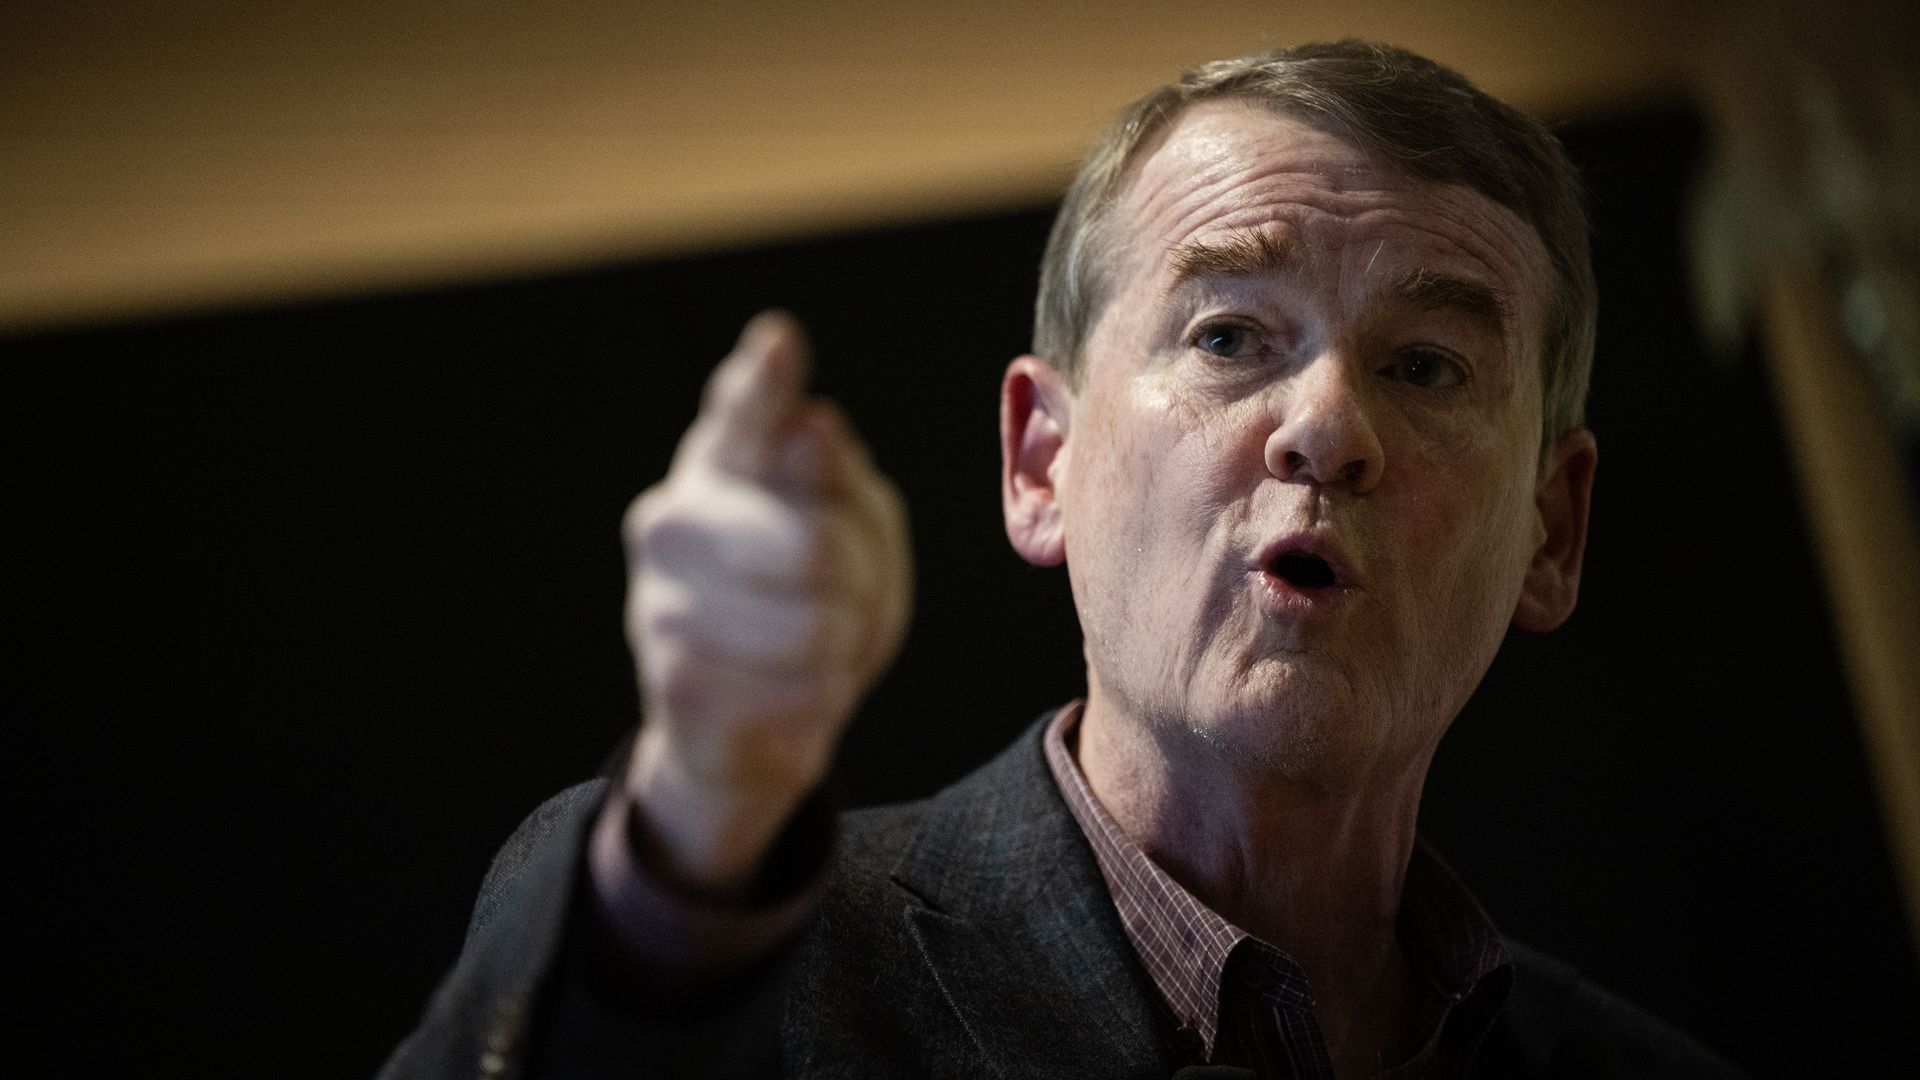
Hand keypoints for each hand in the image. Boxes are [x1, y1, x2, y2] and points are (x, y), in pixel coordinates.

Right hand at [619, 312, 911, 896]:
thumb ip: (835, 476)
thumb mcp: (854, 528)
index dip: (762, 384)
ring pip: (813, 627)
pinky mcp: (672, 681)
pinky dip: (822, 697)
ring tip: (818, 647)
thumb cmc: (812, 600)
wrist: (755, 720)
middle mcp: (674, 518)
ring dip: (844, 647)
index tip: (780, 343)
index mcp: (723, 459)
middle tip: (847, 598)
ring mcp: (660, 598)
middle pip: (814, 545)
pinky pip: (800, 688)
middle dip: (860, 584)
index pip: (743, 411)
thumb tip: (810, 426)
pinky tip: (790, 691)